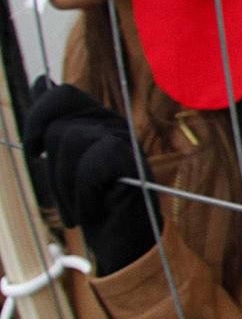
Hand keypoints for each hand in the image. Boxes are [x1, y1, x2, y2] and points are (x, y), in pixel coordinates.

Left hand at [25, 79, 155, 274]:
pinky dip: (83, 196)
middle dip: (54, 170)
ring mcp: (124, 141)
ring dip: (66, 188)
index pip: (62, 94)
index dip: (39, 117)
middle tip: (68, 195)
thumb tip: (39, 80)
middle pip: (60, 128)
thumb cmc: (94, 200)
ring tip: (80, 207)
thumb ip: (54, 123)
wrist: (125, 238)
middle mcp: (112, 124)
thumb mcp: (66, 160)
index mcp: (95, 120)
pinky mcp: (131, 161)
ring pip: (71, 145)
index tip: (34, 152)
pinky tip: (92, 208)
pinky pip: (89, 169)